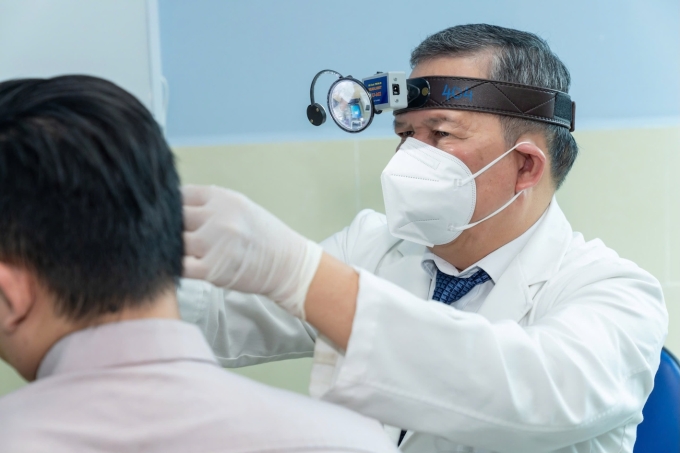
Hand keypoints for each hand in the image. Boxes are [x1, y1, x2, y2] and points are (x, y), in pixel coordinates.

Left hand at [182, 185, 322, 318]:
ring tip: (183, 254)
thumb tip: (175, 205)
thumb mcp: (240, 207)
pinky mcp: (211, 270)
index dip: (173, 206)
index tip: (174, 217)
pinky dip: (176, 268)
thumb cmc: (263, 236)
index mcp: (222, 198)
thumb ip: (210, 204)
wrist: (288, 264)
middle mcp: (217, 217)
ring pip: (174, 242)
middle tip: (178, 238)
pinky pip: (179, 267)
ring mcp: (214, 243)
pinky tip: (183, 267)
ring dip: (174, 249)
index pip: (180, 195)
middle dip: (172, 228)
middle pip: (174, 218)